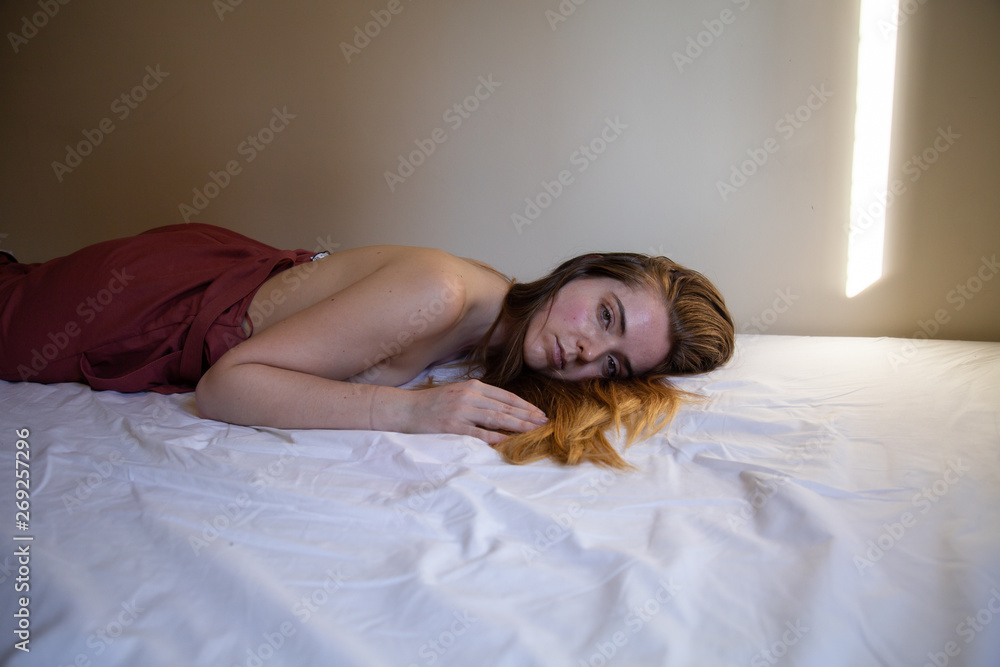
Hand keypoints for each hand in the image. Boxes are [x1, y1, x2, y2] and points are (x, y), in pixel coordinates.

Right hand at [403, 379, 547, 444]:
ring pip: (496, 418)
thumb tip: (504, 409)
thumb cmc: (434, 403)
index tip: (539, 413)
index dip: (525, 405)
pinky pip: (478, 432)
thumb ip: (480, 398)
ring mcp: (461, 411)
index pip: (506, 396)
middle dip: (527, 415)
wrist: (406, 409)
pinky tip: (508, 440)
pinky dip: (494, 436)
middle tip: (545, 422)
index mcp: (473, 386)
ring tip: (533, 430)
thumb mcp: (459, 394)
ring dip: (517, 425)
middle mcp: (469, 396)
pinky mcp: (452, 426)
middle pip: (505, 407)